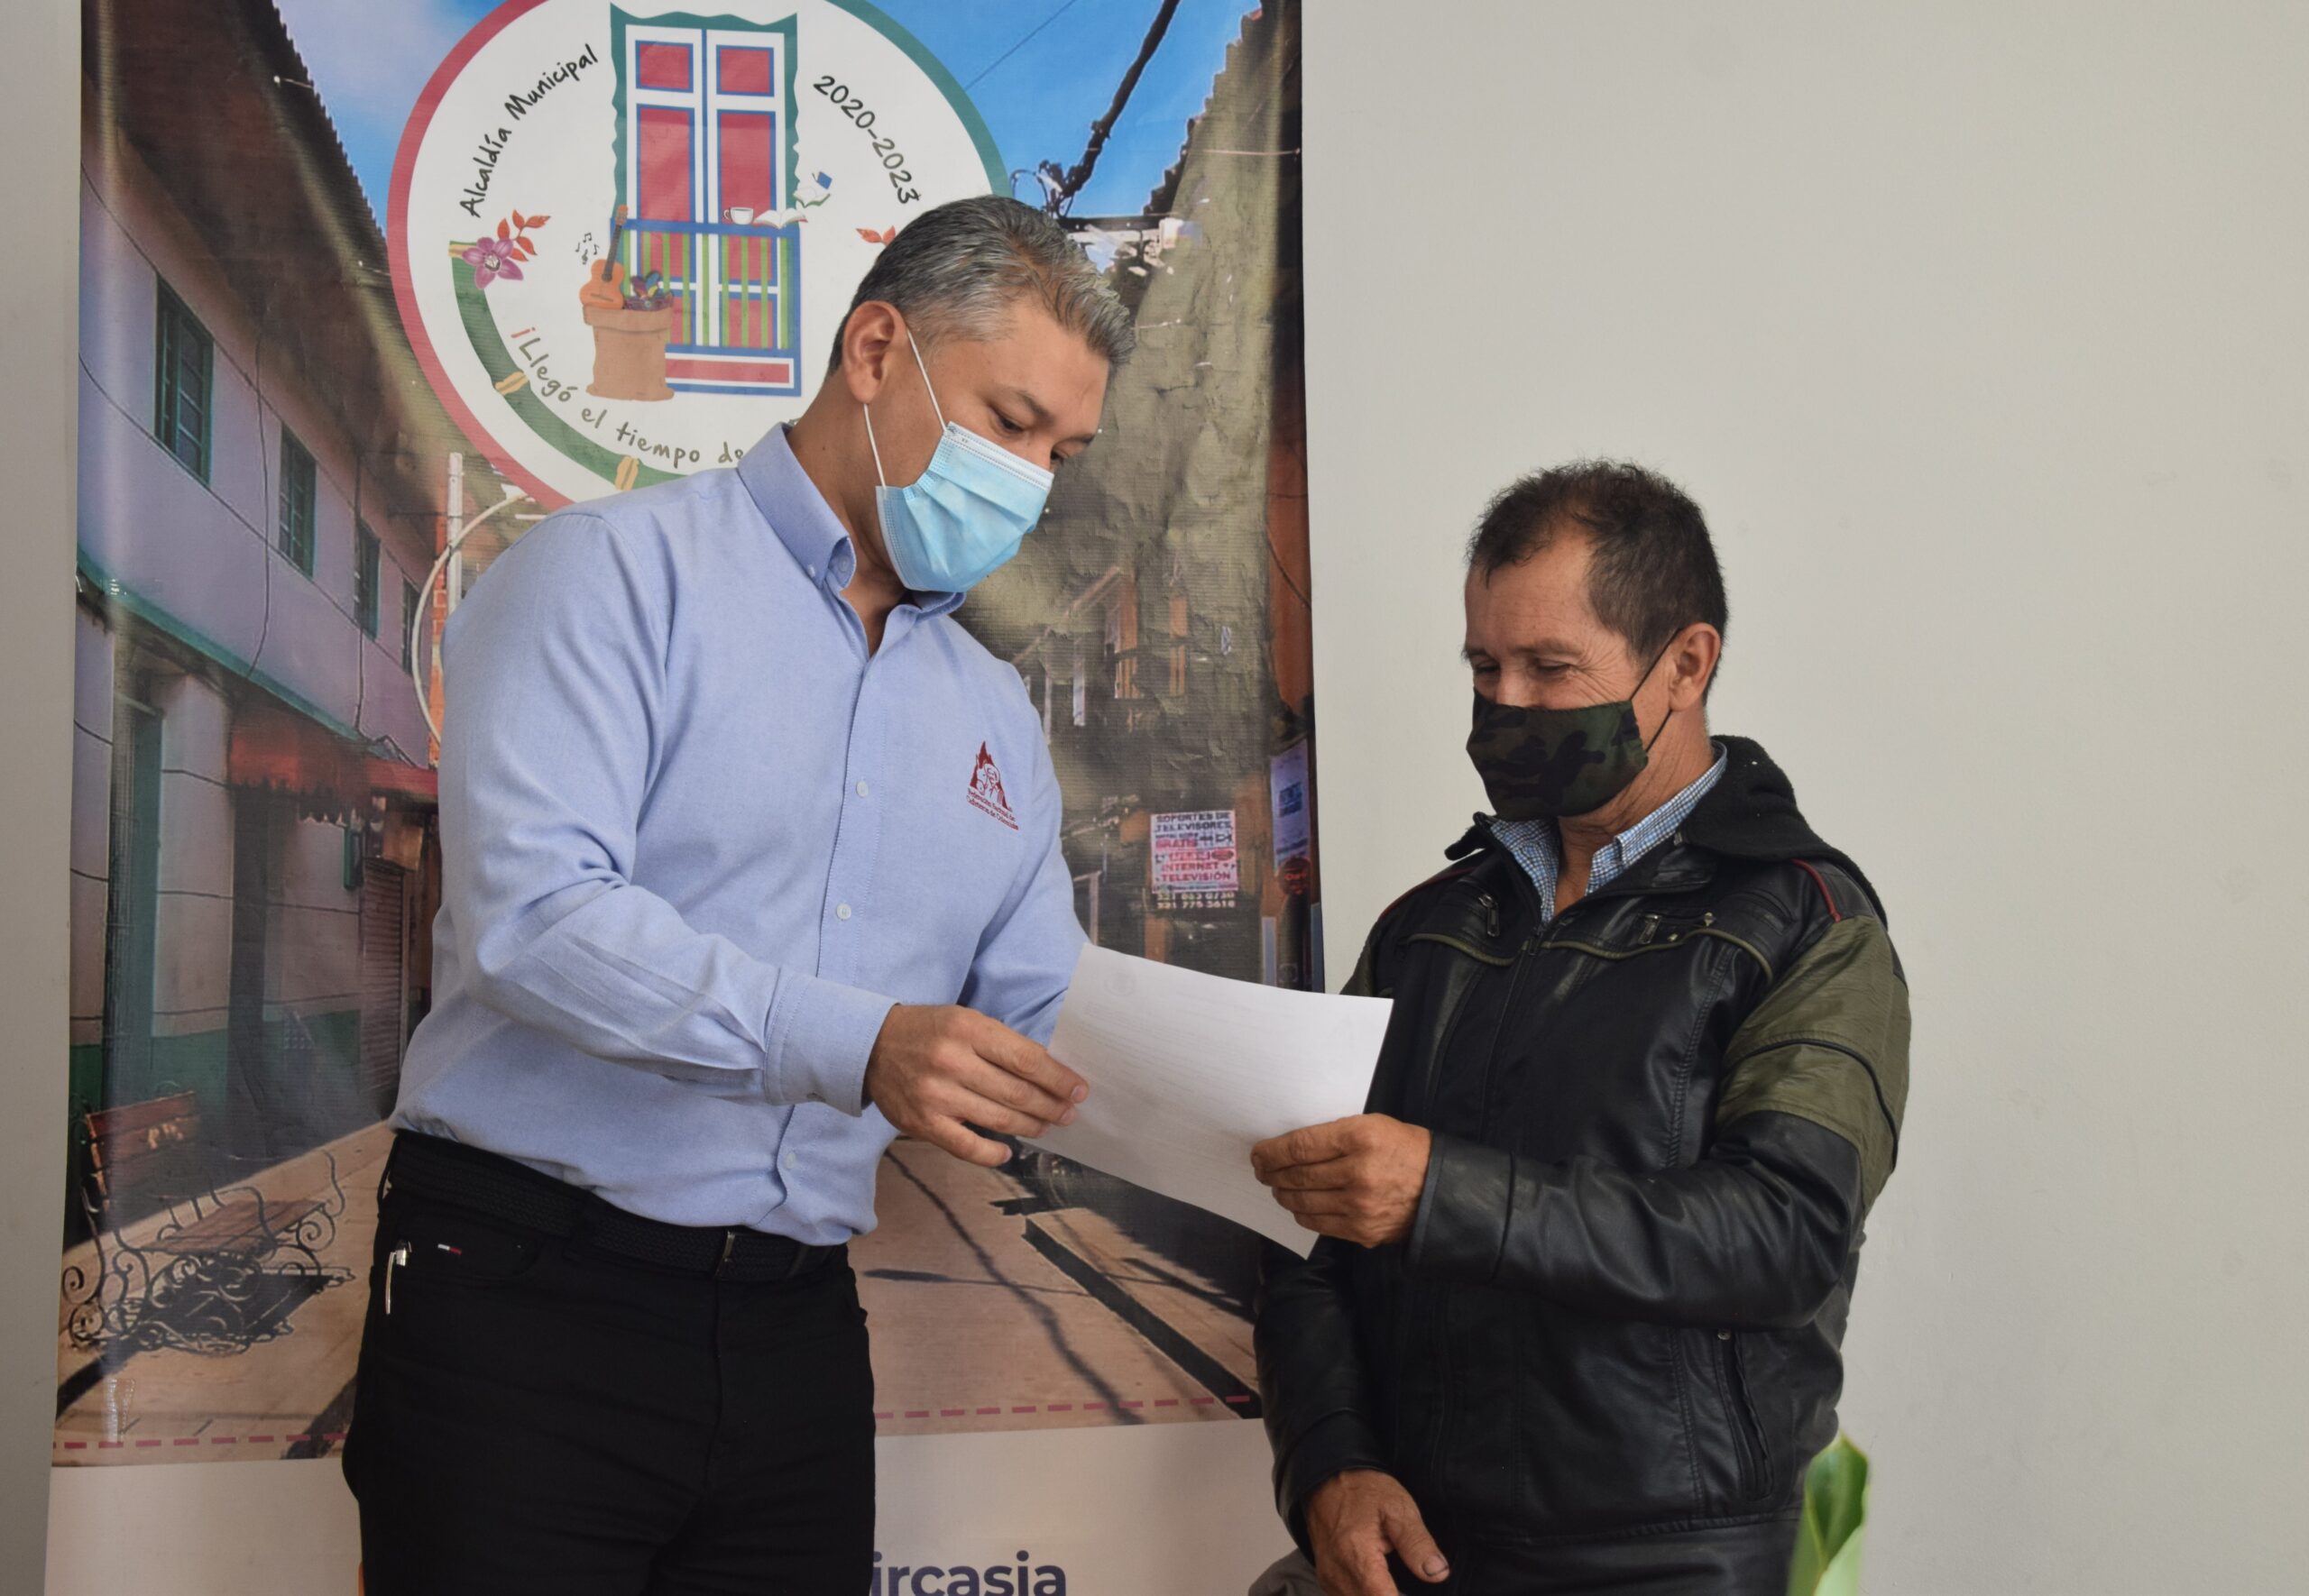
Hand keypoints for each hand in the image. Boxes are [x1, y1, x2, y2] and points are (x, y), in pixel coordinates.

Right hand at [863, 1005, 1086, 1166]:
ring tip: (1045, 1127)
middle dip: (1051, 1106)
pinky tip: (1007, 1152)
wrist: (870, 1047)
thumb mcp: (966, 1020)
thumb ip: (1002, 1045)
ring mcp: (937, 1096)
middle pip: (1018, 1093)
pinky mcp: (923, 1124)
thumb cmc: (928, 1031)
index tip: (1078, 1090)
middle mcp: (953, 1062)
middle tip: (1068, 1113)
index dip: (1059, 1079)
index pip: (1027, 1060)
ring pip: (999, 1121)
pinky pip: (968, 1148)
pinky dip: (994, 1154)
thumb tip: (1047, 1075)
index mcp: (969, 1030)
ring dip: (1031, 1127)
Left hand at [1251, 1114, 1431, 1247]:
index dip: (1272, 1151)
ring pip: (1303, 1202)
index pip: (1300, 1146)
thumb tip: (1290, 1147)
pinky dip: (1301, 1214)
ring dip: (1283, 1194)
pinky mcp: (1361, 1230)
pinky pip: (1318, 1223)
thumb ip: (1334, 1135)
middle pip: (1297, 1175)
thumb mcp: (1372, 1125)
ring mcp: (1359, 1206)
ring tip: (1278, 1187)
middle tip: (1262, 1171)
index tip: (1258, 1153)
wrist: (1439, 1188)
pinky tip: (1298, 1205)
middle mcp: (1358, 1173)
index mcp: (1360, 1138)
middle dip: (1271, 1173)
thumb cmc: (1404, 1149)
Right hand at [1306, 1470, 1448, 1593]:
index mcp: (1356, 1557)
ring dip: (1380, 1595)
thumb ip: (1417, 1543)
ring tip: (1393, 1578)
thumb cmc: (1362, 1490)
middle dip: (1393, 1595)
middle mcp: (1338, 1574)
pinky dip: (1367, 1594)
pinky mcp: (1327, 1579)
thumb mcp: (1398, 1507)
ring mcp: (1329, 1579)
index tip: (1414, 1590)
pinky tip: (1380, 1581)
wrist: (1327, 1477)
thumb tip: (1438, 1573)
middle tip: (1409, 1578)